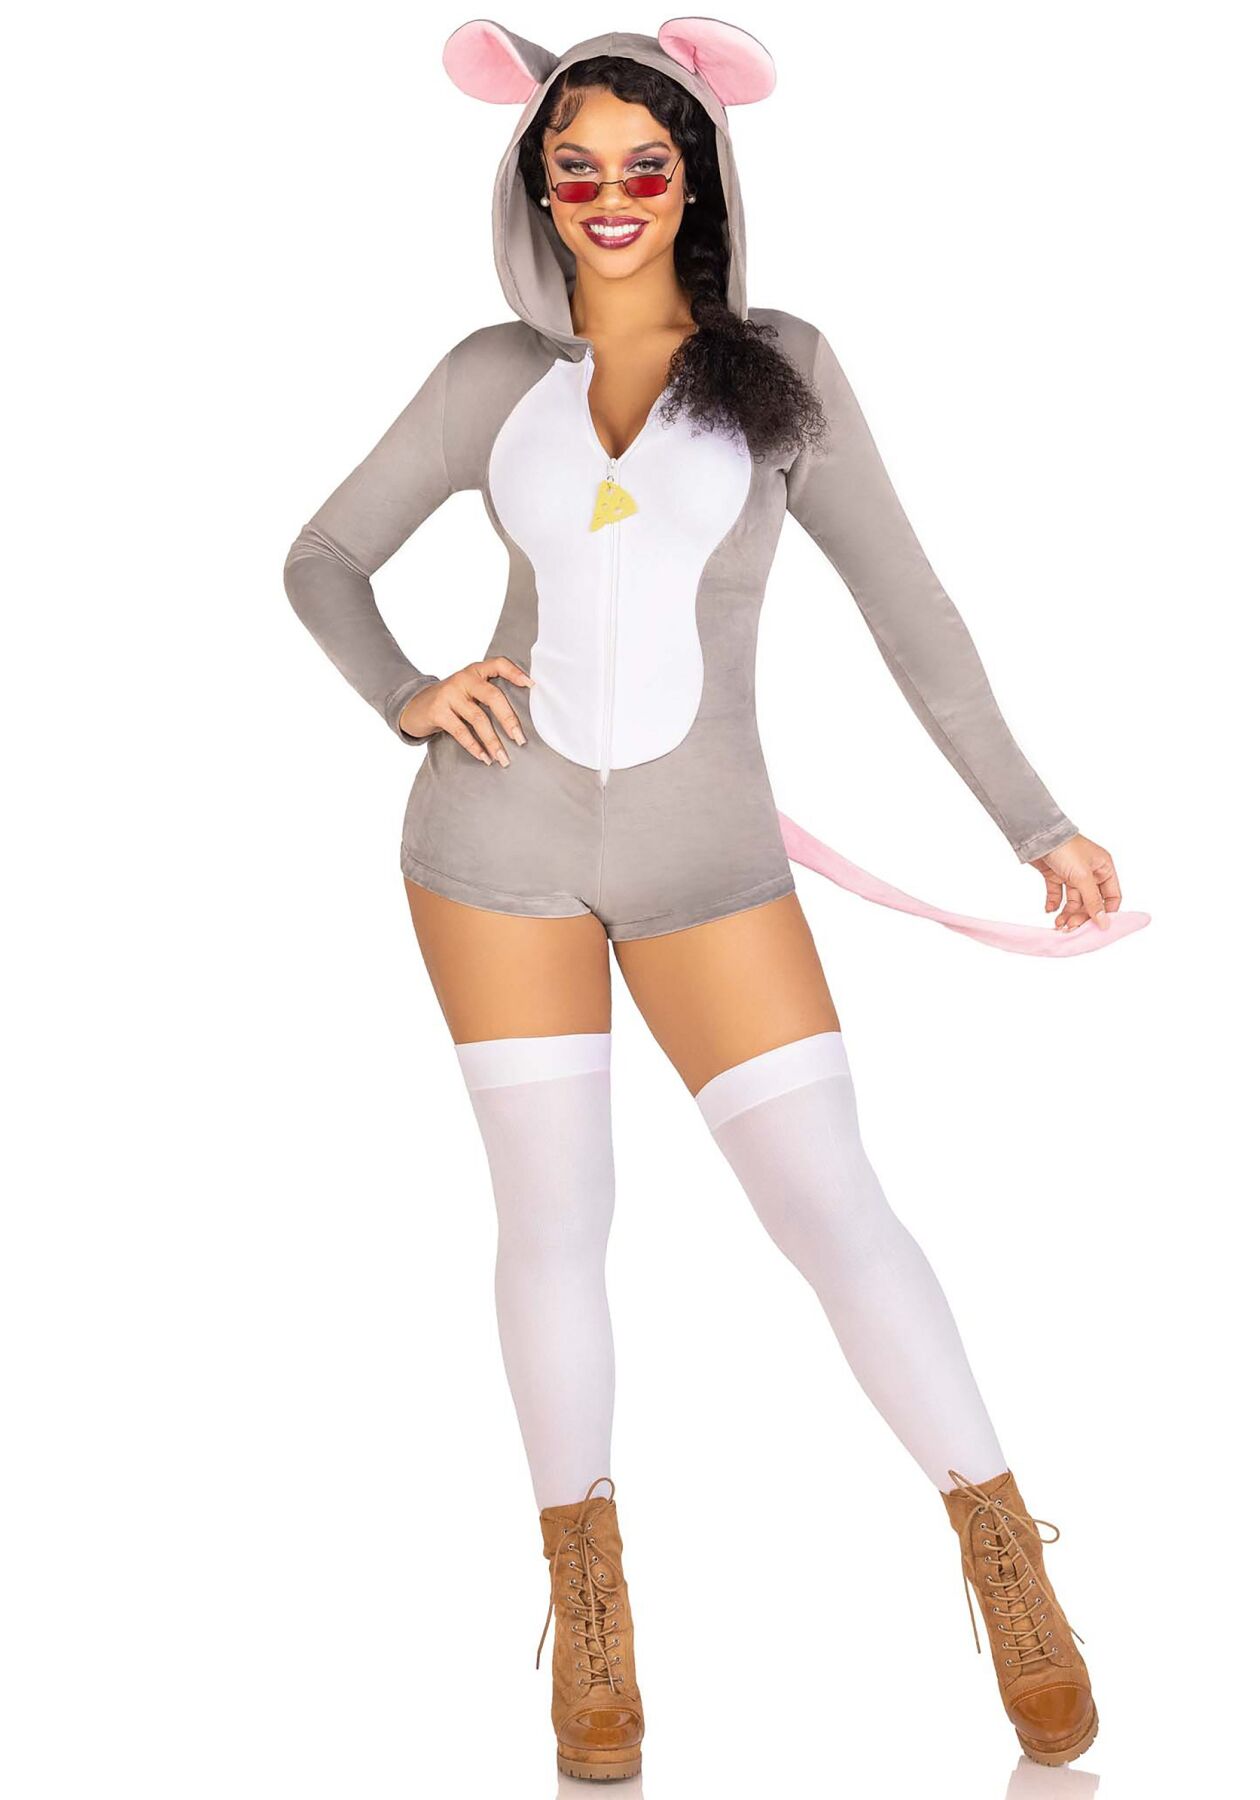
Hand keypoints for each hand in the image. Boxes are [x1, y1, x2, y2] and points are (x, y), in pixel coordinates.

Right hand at [399, 657, 532, 765]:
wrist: (414, 706)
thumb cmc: (451, 701)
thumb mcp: (468, 691)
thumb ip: (488, 695)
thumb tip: (519, 721)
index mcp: (475, 671)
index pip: (498, 664)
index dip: (515, 673)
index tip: (531, 686)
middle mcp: (463, 679)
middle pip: (492, 696)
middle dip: (509, 719)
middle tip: (520, 740)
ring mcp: (449, 694)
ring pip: (478, 718)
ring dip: (493, 741)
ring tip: (503, 758)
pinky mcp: (438, 711)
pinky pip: (461, 732)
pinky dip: (475, 747)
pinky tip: (484, 757)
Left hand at [1030, 833, 1121, 931]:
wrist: (1037, 836)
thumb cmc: (1065, 849)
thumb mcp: (1082, 876)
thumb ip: (1093, 901)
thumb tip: (1104, 923)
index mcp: (1104, 868)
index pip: (1112, 896)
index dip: (1106, 912)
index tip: (1097, 928)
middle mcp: (1091, 872)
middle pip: (1091, 902)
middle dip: (1082, 915)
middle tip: (1071, 926)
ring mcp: (1073, 874)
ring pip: (1074, 900)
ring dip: (1068, 913)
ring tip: (1059, 923)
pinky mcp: (1056, 875)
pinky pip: (1058, 894)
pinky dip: (1054, 903)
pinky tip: (1049, 909)